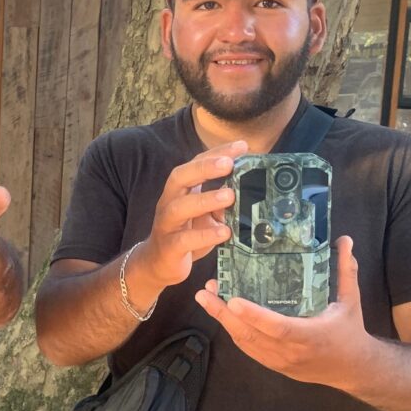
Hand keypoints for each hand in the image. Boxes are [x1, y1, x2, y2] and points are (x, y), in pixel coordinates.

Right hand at [136, 142, 247, 288]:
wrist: (159, 264)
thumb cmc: (187, 234)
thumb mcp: (207, 215)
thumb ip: (222, 202)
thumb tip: (250, 188)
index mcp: (180, 190)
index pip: (195, 164)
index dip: (216, 153)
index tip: (241, 146)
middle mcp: (169, 202)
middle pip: (180, 177)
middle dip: (204, 168)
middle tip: (229, 163)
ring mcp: (167, 224)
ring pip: (180, 207)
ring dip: (205, 199)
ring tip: (229, 196)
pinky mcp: (169, 247)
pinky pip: (184, 239)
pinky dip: (205, 235)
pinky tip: (224, 232)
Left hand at [194, 236, 377, 386]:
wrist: (353, 369)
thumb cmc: (350, 331)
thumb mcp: (351, 301)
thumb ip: (345, 270)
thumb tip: (345, 239)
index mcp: (311, 335)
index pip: (279, 328)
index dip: (255, 316)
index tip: (233, 300)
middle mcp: (291, 352)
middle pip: (251, 335)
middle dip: (223, 314)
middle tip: (205, 292)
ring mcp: (280, 361)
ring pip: (245, 342)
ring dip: (223, 320)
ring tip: (207, 297)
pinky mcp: (274, 365)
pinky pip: (248, 349)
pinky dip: (233, 331)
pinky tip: (222, 313)